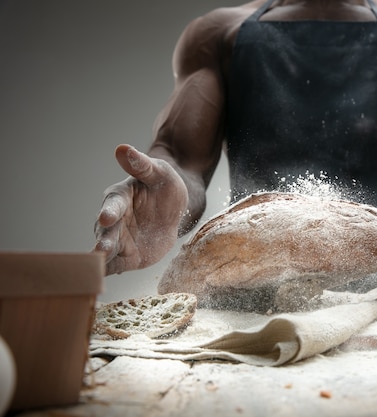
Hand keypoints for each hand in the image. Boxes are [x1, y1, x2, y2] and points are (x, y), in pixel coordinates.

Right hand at [93, 144, 188, 274]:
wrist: (174, 207)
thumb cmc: (164, 185)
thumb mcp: (159, 172)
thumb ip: (141, 165)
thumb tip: (122, 148)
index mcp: (121, 198)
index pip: (114, 204)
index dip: (110, 211)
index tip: (106, 218)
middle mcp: (115, 220)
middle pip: (106, 231)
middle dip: (104, 240)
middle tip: (100, 249)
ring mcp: (119, 239)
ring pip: (107, 250)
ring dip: (102, 259)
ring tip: (99, 267)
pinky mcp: (125, 256)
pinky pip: (113, 266)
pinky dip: (105, 274)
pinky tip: (97, 283)